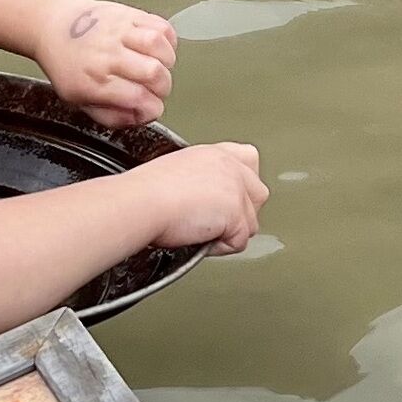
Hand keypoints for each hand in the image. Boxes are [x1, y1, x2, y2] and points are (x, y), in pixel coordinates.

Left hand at [38, 0, 175, 124]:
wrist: (51, 24)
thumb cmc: (65, 62)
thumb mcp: (77, 99)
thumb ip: (109, 115)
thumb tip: (138, 118)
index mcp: (94, 82)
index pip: (139, 99)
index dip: (152, 109)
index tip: (150, 108)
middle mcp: (107, 55)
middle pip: (154, 73)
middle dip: (162, 87)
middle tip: (156, 88)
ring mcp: (118, 32)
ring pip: (158, 45)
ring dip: (166, 61)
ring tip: (158, 66)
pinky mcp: (127, 14)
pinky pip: (159, 25)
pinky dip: (167, 39)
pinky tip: (158, 49)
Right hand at [132, 143, 266, 255]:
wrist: (142, 202)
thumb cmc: (145, 192)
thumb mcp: (177, 170)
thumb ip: (201, 179)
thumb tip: (205, 201)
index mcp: (215, 154)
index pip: (249, 159)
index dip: (243, 183)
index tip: (224, 198)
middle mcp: (230, 167)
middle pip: (258, 194)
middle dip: (242, 212)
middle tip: (211, 220)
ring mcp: (237, 191)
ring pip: (251, 223)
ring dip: (228, 233)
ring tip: (199, 230)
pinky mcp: (237, 215)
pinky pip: (239, 243)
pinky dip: (219, 248)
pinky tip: (199, 238)